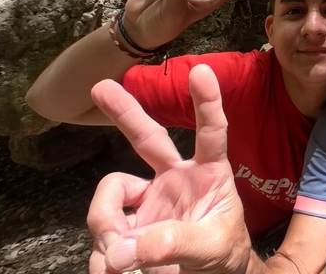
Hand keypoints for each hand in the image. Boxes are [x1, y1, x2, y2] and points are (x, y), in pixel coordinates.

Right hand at [88, 65, 251, 273]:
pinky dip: (102, 254)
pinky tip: (111, 270)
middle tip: (100, 87)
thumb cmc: (225, 256)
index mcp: (208, 175)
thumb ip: (175, 243)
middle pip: (146, 138)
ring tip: (121, 261)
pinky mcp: (127, 225)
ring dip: (107, 224)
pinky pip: (101, 229)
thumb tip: (121, 249)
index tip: (203, 72)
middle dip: (124, 112)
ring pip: (110, 194)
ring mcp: (148, 201)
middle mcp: (174, 180)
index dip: (207, 103)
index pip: (211, 134)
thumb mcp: (212, 248)